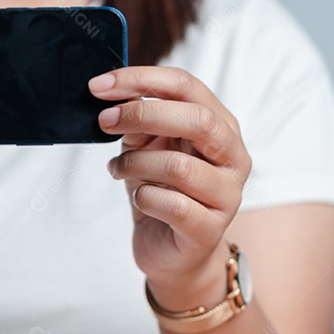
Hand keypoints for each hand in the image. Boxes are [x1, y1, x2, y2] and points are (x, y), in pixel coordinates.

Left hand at [89, 67, 251, 310]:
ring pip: (178, 166)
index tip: (100, 85)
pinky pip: (171, 205)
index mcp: (221, 126)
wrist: (172, 254)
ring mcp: (227, 194)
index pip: (187, 86)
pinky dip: (144, 198)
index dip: (142, 79)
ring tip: (118, 169)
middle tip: (103, 121)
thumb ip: (138, 122)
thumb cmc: (161, 193)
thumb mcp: (146, 149)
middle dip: (142, 115)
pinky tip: (139, 199)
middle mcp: (233, 156)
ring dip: (135, 163)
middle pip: (196, 119)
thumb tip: (113, 96)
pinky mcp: (210, 229)